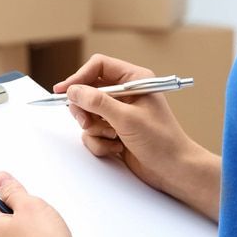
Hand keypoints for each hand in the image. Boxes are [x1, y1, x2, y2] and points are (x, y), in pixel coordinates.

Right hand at [56, 54, 203, 195]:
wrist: (173, 169)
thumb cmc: (161, 140)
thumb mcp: (127, 118)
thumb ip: (97, 102)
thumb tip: (73, 91)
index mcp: (134, 80)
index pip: (99, 67)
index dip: (79, 77)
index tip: (64, 91)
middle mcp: (125, 94)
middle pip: (88, 91)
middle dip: (85, 109)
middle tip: (86, 121)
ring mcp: (118, 113)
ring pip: (88, 114)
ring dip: (95, 129)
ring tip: (112, 137)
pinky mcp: (114, 131)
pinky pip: (92, 133)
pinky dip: (100, 143)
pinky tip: (116, 148)